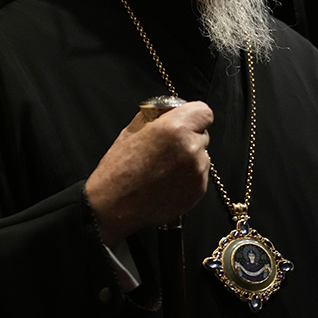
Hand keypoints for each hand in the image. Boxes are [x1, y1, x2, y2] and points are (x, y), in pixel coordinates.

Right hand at [85, 101, 212, 245]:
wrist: (113, 206)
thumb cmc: (119, 169)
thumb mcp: (133, 130)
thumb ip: (158, 117)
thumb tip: (170, 111)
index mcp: (176, 128)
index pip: (204, 112)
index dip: (194, 116)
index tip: (186, 121)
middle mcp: (191, 148)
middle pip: (202, 134)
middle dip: (189, 137)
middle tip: (168, 147)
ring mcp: (197, 172)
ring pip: (202, 156)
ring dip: (189, 158)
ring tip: (164, 168)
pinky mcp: (198, 190)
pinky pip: (199, 175)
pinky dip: (187, 176)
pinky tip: (167, 181)